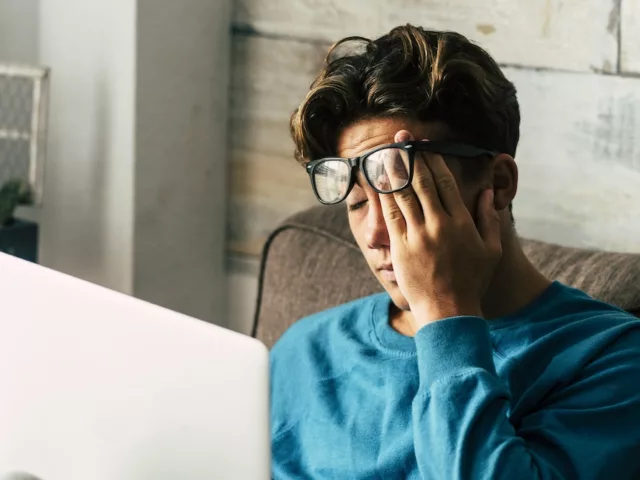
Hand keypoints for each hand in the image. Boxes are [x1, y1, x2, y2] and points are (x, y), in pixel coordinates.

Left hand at [379, 131, 501, 325]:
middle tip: (400, 137)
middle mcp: (438, 224)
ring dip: (393, 170)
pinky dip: (383, 195)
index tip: (424, 146)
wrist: (448, 311)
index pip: (444, 182)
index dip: (431, 160)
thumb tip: (486, 192)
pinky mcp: (400, 247)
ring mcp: (417, 235)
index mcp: (461, 222)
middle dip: (409, 156)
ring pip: (402, 194)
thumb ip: (489, 218)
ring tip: (385, 151)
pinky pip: (390, 215)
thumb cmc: (472, 281)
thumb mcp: (491, 250)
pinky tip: (378, 181)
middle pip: (420, 181)